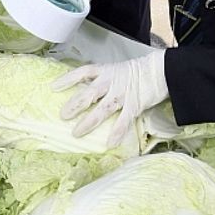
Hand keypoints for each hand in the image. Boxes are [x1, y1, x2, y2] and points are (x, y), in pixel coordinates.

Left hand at [52, 51, 167, 145]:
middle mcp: (111, 81)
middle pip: (89, 93)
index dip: (68, 79)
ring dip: (89, 121)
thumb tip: (82, 93)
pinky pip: (124, 120)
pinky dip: (116, 132)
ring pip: (103, 108)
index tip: (54, 87)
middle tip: (62, 115)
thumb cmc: (136, 72)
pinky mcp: (135, 104)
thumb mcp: (115, 71)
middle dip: (75, 104)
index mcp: (105, 71)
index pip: (83, 72)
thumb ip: (101, 81)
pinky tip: (109, 143)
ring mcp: (123, 93)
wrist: (160, 71)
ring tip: (77, 132)